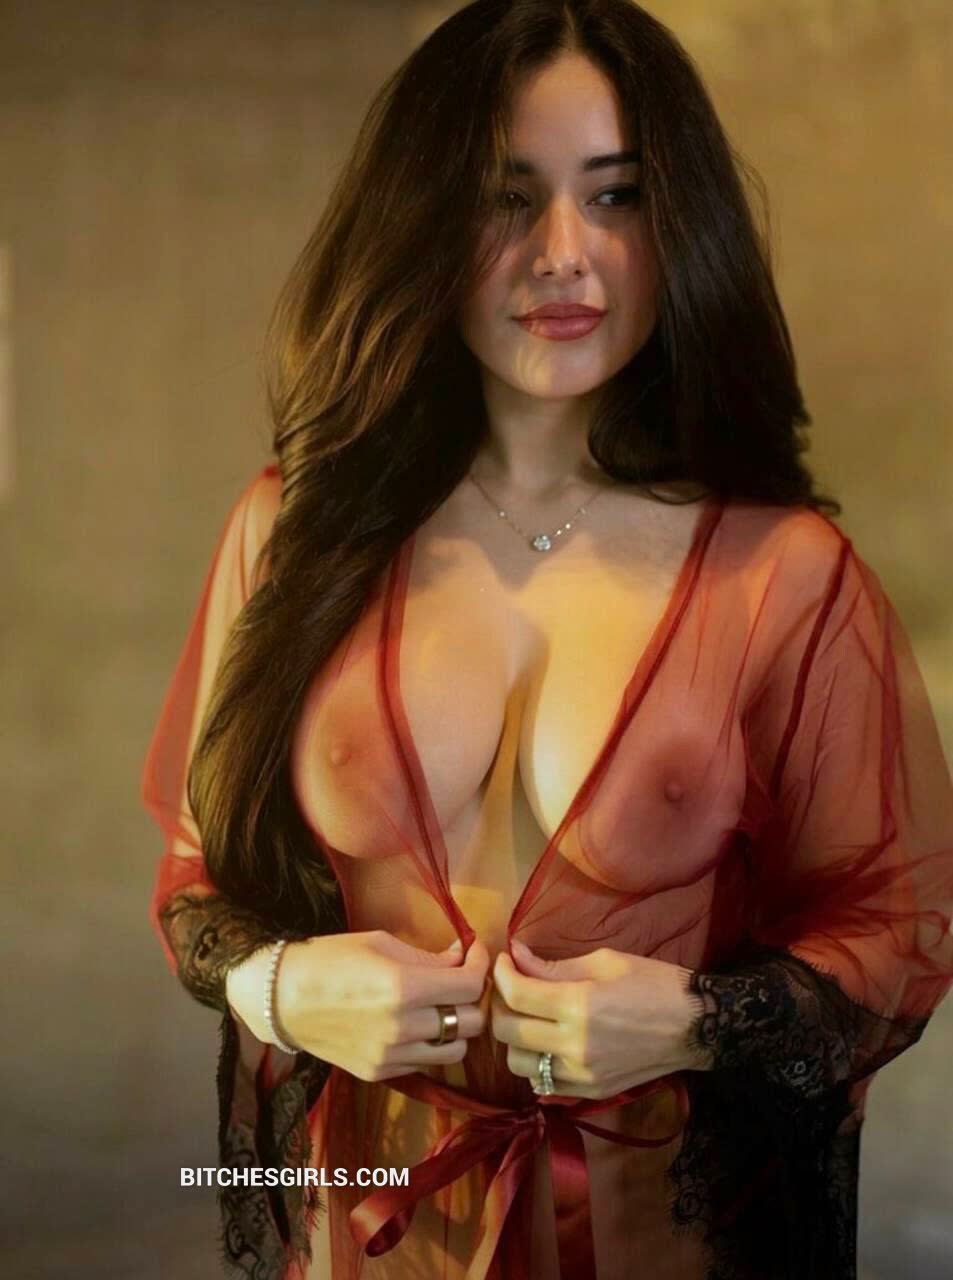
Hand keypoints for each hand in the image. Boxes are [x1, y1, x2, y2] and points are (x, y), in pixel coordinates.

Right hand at [232, 930, 489, 1081]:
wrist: (282, 997)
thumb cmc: (331, 958)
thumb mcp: (382, 944)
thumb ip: (427, 957)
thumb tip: (462, 958)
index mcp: (405, 988)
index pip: (470, 986)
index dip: (479, 966)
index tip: (473, 953)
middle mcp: (403, 1027)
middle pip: (470, 1022)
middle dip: (471, 997)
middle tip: (459, 979)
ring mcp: (391, 1056)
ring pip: (455, 1050)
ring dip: (455, 1027)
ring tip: (440, 1006)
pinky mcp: (379, 1073)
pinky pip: (425, 1063)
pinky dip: (429, 1045)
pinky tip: (415, 1025)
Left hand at [490, 940, 708, 1099]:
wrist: (695, 1026)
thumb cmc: (652, 982)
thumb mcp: (603, 962)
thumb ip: (553, 966)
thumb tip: (516, 956)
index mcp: (579, 1005)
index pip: (516, 994)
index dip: (501, 974)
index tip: (506, 960)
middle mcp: (575, 1045)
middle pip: (508, 1031)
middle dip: (500, 1004)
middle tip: (513, 987)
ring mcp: (582, 1075)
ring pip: (518, 1064)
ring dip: (514, 1038)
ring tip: (528, 1017)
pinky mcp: (591, 1092)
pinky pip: (542, 1084)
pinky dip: (536, 1062)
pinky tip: (548, 1042)